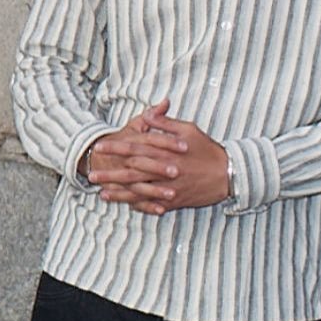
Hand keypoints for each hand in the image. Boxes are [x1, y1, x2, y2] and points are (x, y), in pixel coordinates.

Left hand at [89, 105, 229, 215]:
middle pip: (132, 173)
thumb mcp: (188, 129)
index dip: (116, 148)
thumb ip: (165, 123)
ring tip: (101, 193)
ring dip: (119, 193)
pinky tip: (125, 205)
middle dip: (111, 174)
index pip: (135, 148)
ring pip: (139, 192)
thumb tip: (149, 114)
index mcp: (165, 151)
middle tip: (92, 175)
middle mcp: (165, 171)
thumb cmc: (208, 150)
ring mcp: (169, 189)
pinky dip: (138, 206)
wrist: (228, 174)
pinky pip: (153, 205)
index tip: (100, 147)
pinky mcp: (175, 201)